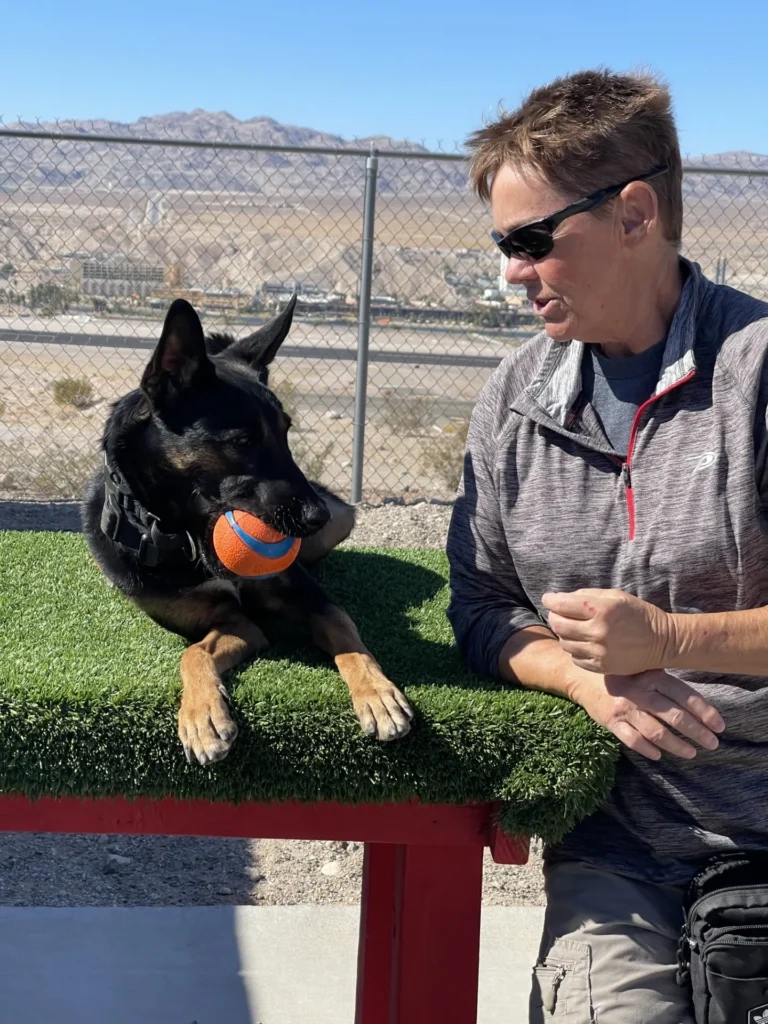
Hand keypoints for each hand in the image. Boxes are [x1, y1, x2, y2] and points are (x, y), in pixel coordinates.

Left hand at [543, 588, 670, 674]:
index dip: (551, 600)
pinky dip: (574, 649)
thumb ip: (587, 595)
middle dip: (554, 616)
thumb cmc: (637, 614)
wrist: (661, 642)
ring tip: (573, 628)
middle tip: (558, 613)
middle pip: (558, 624)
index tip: (548, 599)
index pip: (562, 604)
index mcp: (602, 610)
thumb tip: (561, 598)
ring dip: (563, 634)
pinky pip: (575, 658)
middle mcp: (598, 631)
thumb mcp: (616, 596)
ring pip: (564, 642)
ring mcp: (599, 652)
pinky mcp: (601, 666)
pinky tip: (584, 643)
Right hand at [569, 668, 724, 760]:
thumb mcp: (645, 669)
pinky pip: (633, 740)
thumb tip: (699, 703)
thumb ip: (667, 682)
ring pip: (657, 732)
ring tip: (691, 753)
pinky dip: (648, 750)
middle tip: (712, 744)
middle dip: (698, 733)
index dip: (705, 713)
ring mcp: (625, 708)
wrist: (582, 677)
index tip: (720, 727)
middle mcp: (640, 692)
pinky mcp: (611, 721)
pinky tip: (659, 755)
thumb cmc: (623, 675)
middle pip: (675, 716)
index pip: (685, 696)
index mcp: (652, 676)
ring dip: (677, 745)